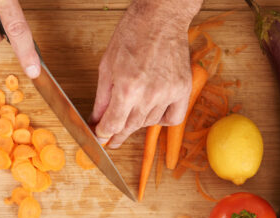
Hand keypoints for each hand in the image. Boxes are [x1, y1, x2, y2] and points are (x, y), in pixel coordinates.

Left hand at [91, 0, 201, 148]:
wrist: (160, 17)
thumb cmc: (132, 34)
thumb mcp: (107, 66)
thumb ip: (102, 99)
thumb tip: (96, 121)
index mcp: (127, 88)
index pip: (113, 124)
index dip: (103, 133)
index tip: (101, 136)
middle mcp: (149, 95)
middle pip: (130, 127)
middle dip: (118, 134)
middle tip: (112, 138)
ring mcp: (169, 93)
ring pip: (149, 123)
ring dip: (138, 122)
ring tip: (131, 111)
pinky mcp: (183, 89)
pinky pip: (173, 118)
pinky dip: (163, 120)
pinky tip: (154, 112)